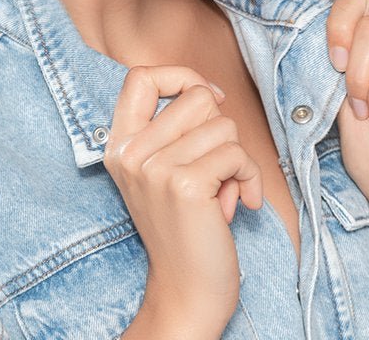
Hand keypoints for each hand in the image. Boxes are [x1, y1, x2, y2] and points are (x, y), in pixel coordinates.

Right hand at [103, 65, 262, 331]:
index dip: (180, 77)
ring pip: (223, 125)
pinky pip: (237, 154)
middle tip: (214, 167)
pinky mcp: (185, 186)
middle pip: (196, 97)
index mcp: (119, 144)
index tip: (206, 101)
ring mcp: (155, 168)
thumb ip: (174, 128)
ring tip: (223, 189)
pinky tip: (240, 202)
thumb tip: (211, 91)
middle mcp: (130, 152)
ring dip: (236, 158)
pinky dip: (250, 177)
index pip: (140, 76)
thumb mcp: (162, 168)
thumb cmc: (186, 226)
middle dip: (220, 128)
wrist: (186, 292)